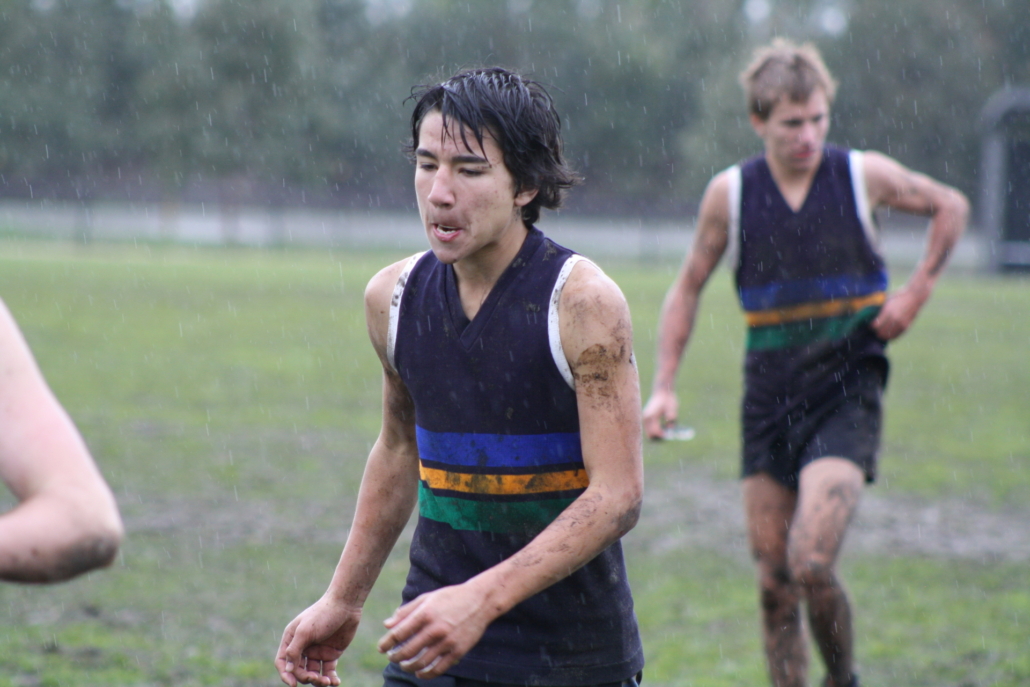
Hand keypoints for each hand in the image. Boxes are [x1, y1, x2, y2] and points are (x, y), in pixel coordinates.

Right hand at [275, 597, 362, 686]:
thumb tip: (288, 670)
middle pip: (298, 670)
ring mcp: (317, 651)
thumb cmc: (323, 615)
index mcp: (292, 639)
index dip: (286, 674)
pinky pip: (328, 671)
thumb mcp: (305, 631)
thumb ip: (294, 650)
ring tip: (327, 682)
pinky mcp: (331, 654)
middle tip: (315, 678)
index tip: (293, 684)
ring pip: (313, 673)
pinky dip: (331, 679)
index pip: (282, 661)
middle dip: (305, 677)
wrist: (346, 605)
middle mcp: (303, 647)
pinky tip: (335, 682)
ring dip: (318, 681)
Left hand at [377, 582, 495, 678]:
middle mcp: (435, 629)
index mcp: (425, 613)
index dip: (386, 643)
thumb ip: (406, 611)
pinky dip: (426, 674)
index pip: (399, 633)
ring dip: (408, 667)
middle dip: (395, 657)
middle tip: (391, 657)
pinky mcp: (458, 651)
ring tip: (404, 665)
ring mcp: (447, 641)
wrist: (480, 600)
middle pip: (408, 651)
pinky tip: (419, 673)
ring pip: (421, 662)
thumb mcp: (427, 598)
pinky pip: (438, 668)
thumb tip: (387, 625)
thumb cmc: (451, 597)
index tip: (381, 648)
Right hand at [642, 388, 677, 439]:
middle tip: (668, 435)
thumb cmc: (668, 399)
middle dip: (659, 438)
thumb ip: (671, 416)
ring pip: (650, 433)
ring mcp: (646, 418)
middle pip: (650, 435)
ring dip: (657, 435)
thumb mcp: (672, 407)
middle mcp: (646, 418)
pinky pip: (650, 430)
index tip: (670, 435)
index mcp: (651, 415)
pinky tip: (663, 427)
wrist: (662, 391)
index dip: (663, 435)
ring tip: (666, 431)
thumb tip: (670, 427)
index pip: (655, 431)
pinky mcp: (647, 419)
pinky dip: (656, 431)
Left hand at [870, 285, 927, 340]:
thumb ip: (881, 310)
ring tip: (880, 333)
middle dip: (876, 332)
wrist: (915, 296)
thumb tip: (872, 317)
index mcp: (888, 311)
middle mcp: (895, 319)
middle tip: (874, 330)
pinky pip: (897, 335)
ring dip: (883, 335)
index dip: (871, 326)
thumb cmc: (899, 296)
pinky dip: (891, 336)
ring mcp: (901, 323)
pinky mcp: (907, 326)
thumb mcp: (887, 301)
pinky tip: (888, 335)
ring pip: (889, 336)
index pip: (876, 325)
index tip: (870, 325)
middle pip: (881, 332)